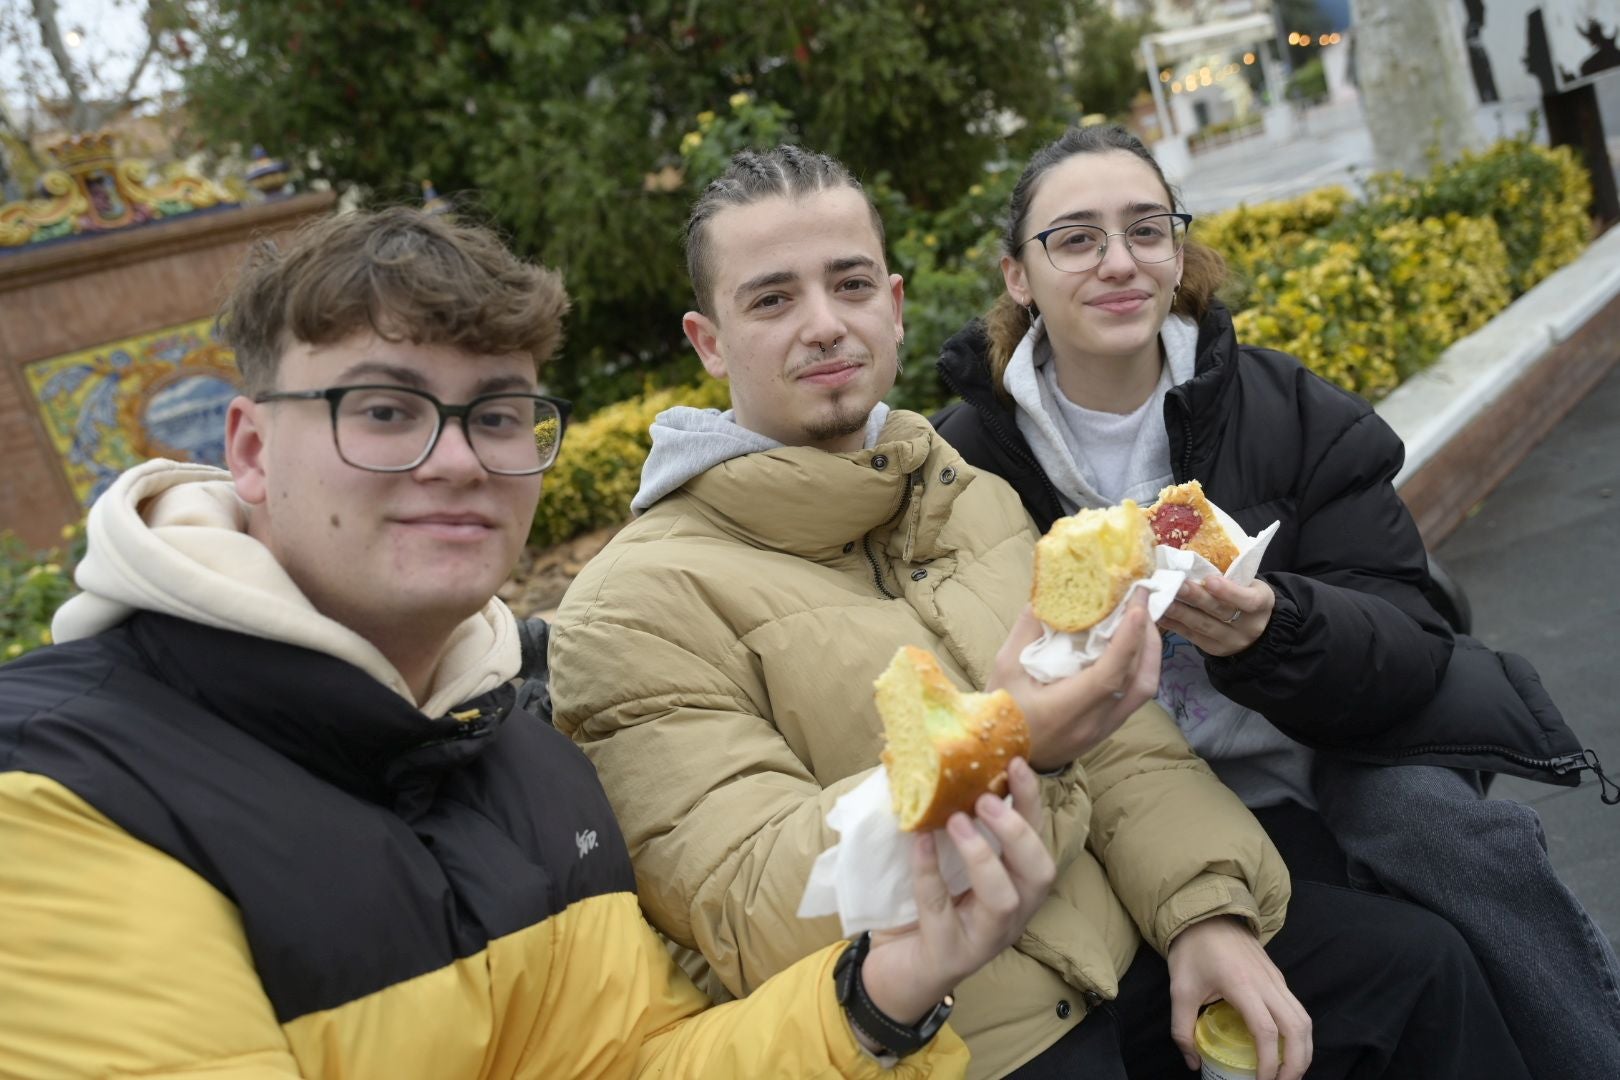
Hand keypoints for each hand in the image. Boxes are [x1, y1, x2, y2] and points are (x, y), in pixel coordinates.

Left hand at [861, 758, 1054, 1026]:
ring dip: (983, 855)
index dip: (1031, 802)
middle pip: (1039, 872)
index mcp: (1016, 885)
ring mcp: (985, 938)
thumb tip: (930, 769)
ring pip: (1006, 899)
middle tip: (984, 799)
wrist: (897, 971)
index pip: (1037, 838)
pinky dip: (930, 874)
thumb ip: (950, 827)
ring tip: (956, 821)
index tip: (1016, 763)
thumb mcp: (945, 865)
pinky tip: (917, 844)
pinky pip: (943, 911)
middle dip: (1017, 830)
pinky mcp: (950, 955)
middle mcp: (1012, 913)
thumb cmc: (926, 911)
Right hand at [987, 596, 1160, 770]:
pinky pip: (1136, 695)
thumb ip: (1027, 631)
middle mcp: (1094, 723)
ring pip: (1144, 689)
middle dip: (1146, 637)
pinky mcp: (1108, 729)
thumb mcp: (1004, 670)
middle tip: (1140, 601)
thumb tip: (1048, 596)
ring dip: (1149, 652)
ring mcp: (1105, 729)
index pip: (1110, 674)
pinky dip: (1140, 665)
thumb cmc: (1000, 716)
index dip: (1128, 638)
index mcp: (1066, 710)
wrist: (1003, 760)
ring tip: (1140, 620)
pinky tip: (1131, 645)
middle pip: (1139, 680)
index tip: (1136, 605)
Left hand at [1158, 576, 1273, 657]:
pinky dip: (1174, 624)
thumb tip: (1193, 562)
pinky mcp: (1212, 649)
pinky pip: (1191, 636)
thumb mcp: (1250, 584)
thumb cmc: (1246, 595)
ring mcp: (1229, 641)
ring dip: (1179, 611)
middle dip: (1196, 597)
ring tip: (1162, 598)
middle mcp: (1248, 626)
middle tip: (1176, 584)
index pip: (1248, 600)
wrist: (1256, 630)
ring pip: (1202, 625)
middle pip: (1219, 611)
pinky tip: (1159, 613)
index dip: (1228, 591)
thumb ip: (1231, 578)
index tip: (1210, 580)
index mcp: (1262, 604)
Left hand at [1167, 917, 1312, 1079]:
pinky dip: (1300, 1035)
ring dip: (1304, 1050)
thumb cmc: (1192, 951)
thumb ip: (1182, 1029)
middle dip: (1296, 1063)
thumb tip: (1193, 1062)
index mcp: (1242, 985)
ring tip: (1290, 1073)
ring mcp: (1276, 979)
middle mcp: (1267, 983)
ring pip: (1304, 1020)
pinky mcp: (1278, 978)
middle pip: (1296, 1028)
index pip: (1266, 1031)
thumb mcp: (1179, 990)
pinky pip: (1298, 1010)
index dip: (1269, 1062)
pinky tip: (1289, 1050)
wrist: (1206, 913)